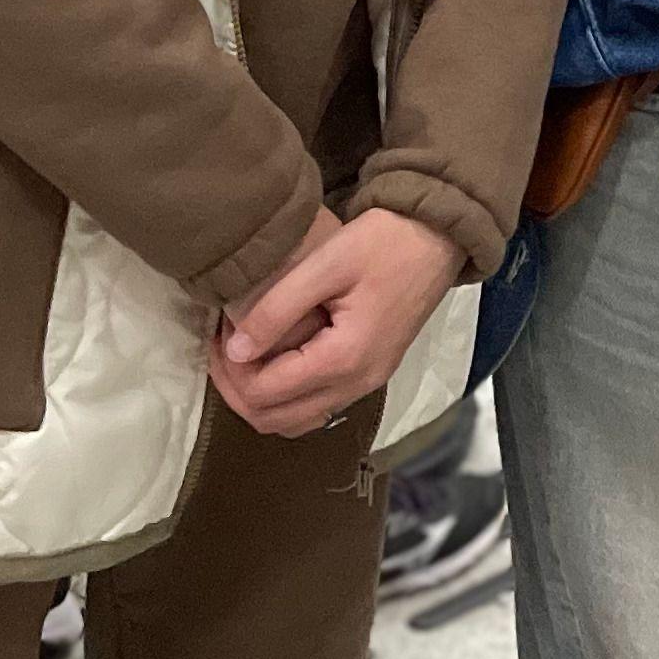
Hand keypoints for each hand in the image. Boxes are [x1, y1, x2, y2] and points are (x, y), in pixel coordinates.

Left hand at [207, 206, 462, 437]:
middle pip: (275, 419)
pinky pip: (316, 408)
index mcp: (345, 358)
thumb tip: (234, 350)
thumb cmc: (386, 242)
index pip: (264, 393)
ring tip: (243, 355)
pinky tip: (275, 361)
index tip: (218, 333)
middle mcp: (357, 383)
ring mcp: (367, 383)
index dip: (229, 370)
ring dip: (259, 399)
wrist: (440, 237)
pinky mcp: (370, 374)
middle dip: (236, 390)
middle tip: (222, 346)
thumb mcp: (327, 263)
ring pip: (295, 422)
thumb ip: (277, 309)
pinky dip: (286, 398)